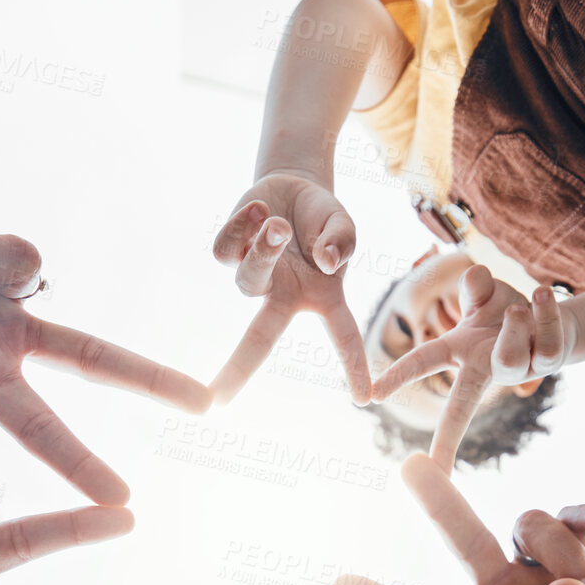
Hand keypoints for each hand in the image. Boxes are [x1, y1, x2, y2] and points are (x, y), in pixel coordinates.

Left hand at [210, 174, 370, 405]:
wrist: (293, 185)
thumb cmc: (322, 217)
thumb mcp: (344, 226)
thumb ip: (343, 243)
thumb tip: (325, 261)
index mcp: (319, 298)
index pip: (343, 336)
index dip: (354, 366)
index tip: (364, 398)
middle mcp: (283, 295)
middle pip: (259, 337)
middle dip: (238, 367)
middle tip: (219, 399)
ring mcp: (255, 275)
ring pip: (246, 278)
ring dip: (264, 250)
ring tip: (279, 226)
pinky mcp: (230, 251)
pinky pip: (226, 248)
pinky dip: (242, 225)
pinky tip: (260, 209)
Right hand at [367, 266, 566, 469]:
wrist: (553, 317)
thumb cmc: (507, 311)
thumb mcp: (485, 295)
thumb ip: (475, 286)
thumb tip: (474, 276)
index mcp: (462, 353)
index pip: (423, 362)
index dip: (397, 376)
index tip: (371, 396)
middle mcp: (486, 368)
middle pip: (462, 404)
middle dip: (447, 439)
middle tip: (435, 467)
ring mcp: (519, 369)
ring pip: (508, 361)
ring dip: (513, 327)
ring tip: (518, 306)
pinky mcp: (549, 360)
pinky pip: (547, 341)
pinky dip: (546, 311)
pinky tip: (542, 293)